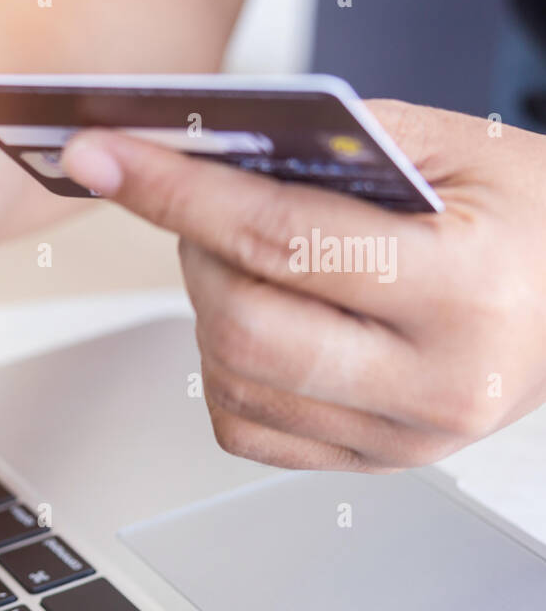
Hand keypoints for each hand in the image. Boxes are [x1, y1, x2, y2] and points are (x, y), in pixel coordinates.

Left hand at [61, 100, 545, 470]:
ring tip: (246, 261)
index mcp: (468, 292)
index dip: (179, 193)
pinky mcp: (369, 463)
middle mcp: (436, 383)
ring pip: (231, 380)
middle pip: (242, 327)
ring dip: (206, 308)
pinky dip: (224, 368)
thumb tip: (205, 153)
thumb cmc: (531, 219)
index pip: (282, 239)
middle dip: (192, 256)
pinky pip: (243, 427)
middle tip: (197, 210)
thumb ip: (336, 147)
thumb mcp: (460, 149)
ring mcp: (401, 440)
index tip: (106, 161)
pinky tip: (263, 322)